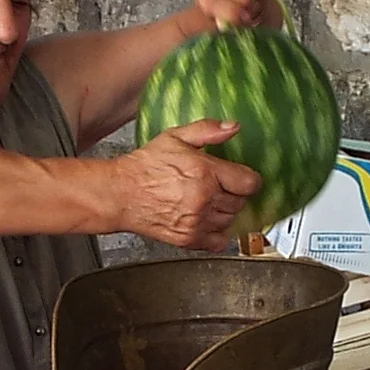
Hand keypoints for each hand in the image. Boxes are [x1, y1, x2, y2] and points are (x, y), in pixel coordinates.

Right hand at [109, 121, 259, 250]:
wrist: (119, 194)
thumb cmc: (144, 167)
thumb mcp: (175, 137)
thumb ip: (207, 130)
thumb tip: (234, 127)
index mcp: (206, 172)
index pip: (249, 183)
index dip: (247, 180)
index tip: (240, 179)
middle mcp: (204, 199)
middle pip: (240, 203)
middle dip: (232, 194)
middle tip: (217, 188)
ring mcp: (197, 222)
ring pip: (230, 221)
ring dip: (224, 213)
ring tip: (207, 202)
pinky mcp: (188, 240)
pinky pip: (219, 242)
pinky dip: (217, 234)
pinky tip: (205, 221)